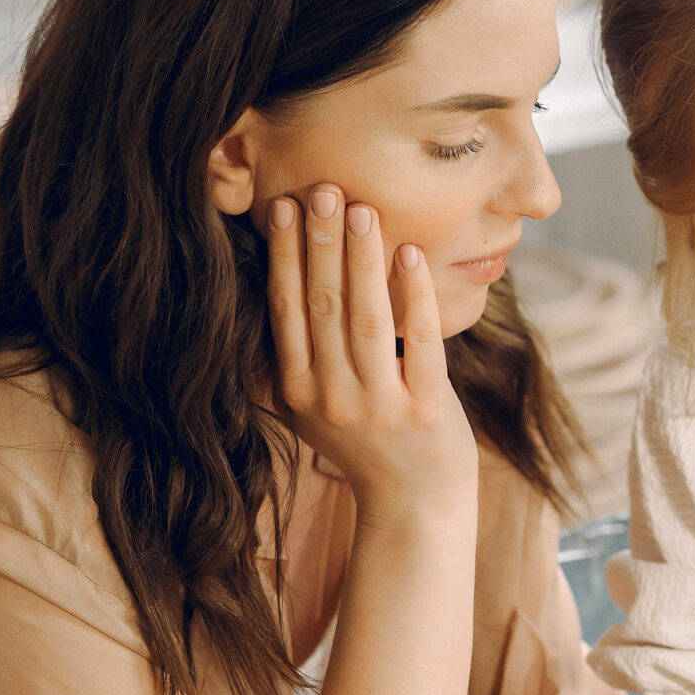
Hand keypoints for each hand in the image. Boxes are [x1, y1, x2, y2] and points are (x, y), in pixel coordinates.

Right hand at [265, 184, 476, 522]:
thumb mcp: (312, 411)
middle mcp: (331, 398)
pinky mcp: (425, 409)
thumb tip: (270, 290)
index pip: (286, 311)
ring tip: (362, 208)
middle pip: (322, 306)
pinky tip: (410, 254)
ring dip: (363, 258)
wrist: (414, 505)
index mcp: (296, 392)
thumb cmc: (365, 447)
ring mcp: (378, 406)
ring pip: (365, 317)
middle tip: (321, 188)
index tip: (282, 207)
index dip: (283, 257)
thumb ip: (289, 364)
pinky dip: (412, 294)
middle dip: (320, 243)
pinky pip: (417, 340)